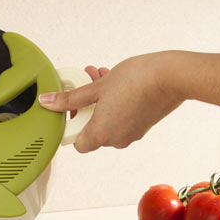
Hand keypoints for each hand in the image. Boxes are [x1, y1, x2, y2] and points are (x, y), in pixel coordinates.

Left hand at [39, 52, 183, 152]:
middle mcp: (117, 140)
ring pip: (108, 120)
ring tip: (101, 76)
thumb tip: (46, 103)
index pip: (78, 143)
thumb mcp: (96, 87)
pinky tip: (116, 82)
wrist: (173, 76)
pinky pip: (122, 117)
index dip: (73, 126)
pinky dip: (116, 103)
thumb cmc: (136, 80)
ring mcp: (132, 134)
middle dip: (87, 105)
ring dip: (100, 100)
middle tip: (87, 83)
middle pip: (93, 129)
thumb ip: (69, 99)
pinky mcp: (143, 125)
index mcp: (102, 135)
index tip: (73, 107)